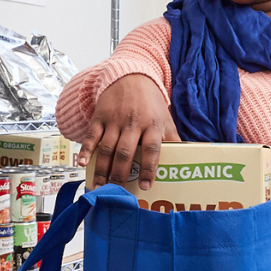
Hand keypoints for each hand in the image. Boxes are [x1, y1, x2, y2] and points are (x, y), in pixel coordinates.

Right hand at [76, 73, 181, 188]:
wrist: (131, 77)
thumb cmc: (151, 104)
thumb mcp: (165, 119)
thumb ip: (173, 139)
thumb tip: (187, 160)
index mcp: (152, 125)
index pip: (152, 150)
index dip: (150, 169)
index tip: (146, 187)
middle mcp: (133, 123)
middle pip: (125, 152)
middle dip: (120, 174)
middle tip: (117, 193)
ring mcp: (114, 120)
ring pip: (107, 148)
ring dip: (102, 169)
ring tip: (100, 187)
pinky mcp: (99, 117)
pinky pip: (91, 136)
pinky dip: (86, 150)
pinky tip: (83, 164)